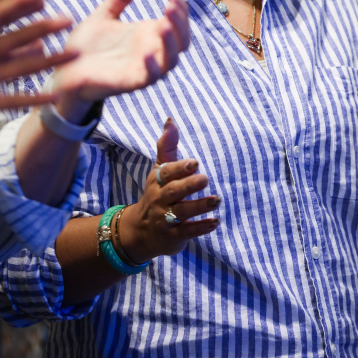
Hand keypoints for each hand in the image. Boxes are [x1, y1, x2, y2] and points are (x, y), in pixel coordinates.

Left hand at [52, 0, 189, 117]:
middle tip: (171, 6)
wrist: (64, 70)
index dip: (181, 11)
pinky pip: (150, 78)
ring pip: (171, 60)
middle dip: (181, 23)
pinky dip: (153, 67)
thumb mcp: (103, 15)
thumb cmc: (86, 45)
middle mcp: (151, 51)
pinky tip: (146, 53)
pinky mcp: (131, 82)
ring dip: (172, 43)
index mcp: (147, 34)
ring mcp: (143, 67)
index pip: (177, 24)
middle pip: (181, 41)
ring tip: (164, 25)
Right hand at [115, 118, 219, 260]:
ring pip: (182, 212)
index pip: (166, 173)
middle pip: (173, 192)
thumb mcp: (159, 170)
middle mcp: (160, 200)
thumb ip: (167, 146)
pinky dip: (201, 227)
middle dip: (188, 185)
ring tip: (217, 199)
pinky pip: (188, 232)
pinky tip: (215, 222)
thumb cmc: (157, 193)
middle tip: (205, 178)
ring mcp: (166, 219)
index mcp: (157, 182)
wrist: (140, 231)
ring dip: (199, 206)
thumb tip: (171, 120)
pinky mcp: (174, 236)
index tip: (195, 162)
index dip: (180, 168)